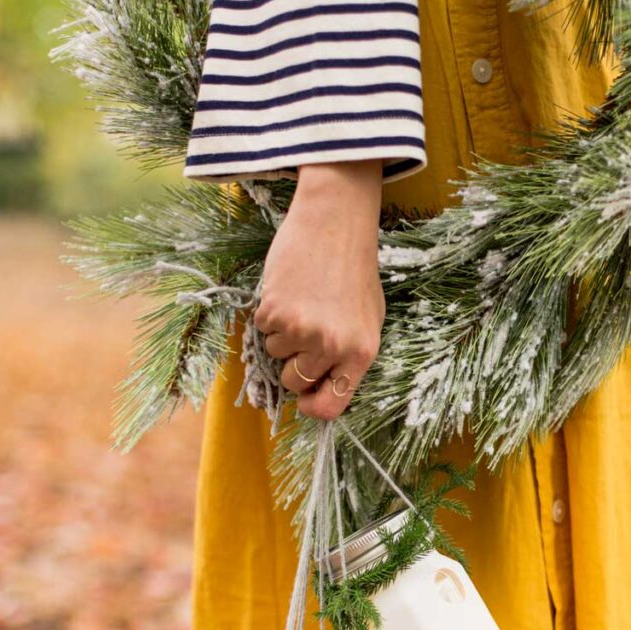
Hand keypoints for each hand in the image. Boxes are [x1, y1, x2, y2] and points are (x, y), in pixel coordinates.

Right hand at [254, 160, 384, 419]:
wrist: (334, 223)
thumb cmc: (353, 270)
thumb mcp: (368, 318)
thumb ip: (348, 356)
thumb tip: (323, 389)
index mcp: (362, 352)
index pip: (331, 406)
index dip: (313, 406)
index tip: (305, 398)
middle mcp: (333, 347)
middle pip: (295, 382)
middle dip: (292, 364)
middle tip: (303, 333)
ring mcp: (302, 331)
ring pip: (275, 354)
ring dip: (281, 334)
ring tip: (301, 302)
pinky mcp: (276, 312)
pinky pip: (262, 329)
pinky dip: (269, 313)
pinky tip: (289, 290)